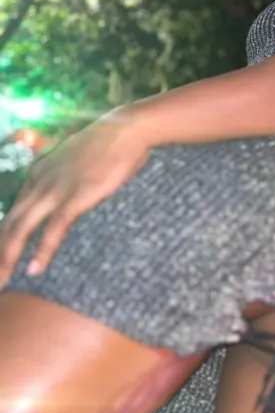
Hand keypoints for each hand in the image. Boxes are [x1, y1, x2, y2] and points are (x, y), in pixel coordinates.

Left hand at [0, 112, 148, 285]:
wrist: (125, 129)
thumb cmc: (109, 143)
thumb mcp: (77, 160)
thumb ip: (66, 176)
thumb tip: (71, 189)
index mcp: (38, 173)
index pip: (11, 212)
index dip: (3, 238)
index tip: (1, 259)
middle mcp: (39, 182)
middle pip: (8, 224)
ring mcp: (55, 190)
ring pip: (20, 230)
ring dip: (8, 258)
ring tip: (2, 282)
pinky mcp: (75, 197)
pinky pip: (53, 230)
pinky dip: (42, 252)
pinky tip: (35, 270)